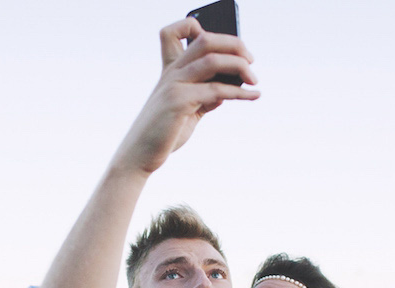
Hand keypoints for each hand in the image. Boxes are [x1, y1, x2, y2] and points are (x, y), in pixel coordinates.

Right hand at [113, 18, 259, 176]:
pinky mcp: (179, 101)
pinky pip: (216, 90)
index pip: (175, 32)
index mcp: (170, 70)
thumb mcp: (185, 110)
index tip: (223, 46)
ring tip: (254, 79)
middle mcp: (172, 72)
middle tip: (251, 60)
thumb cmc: (162, 133)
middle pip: (204, 40)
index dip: (196, 27)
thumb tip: (227, 90)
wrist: (140, 154)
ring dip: (240, 66)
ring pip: (212, 60)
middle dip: (233, 44)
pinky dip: (239, 92)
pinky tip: (253, 96)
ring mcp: (174, 85)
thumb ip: (203, 97)